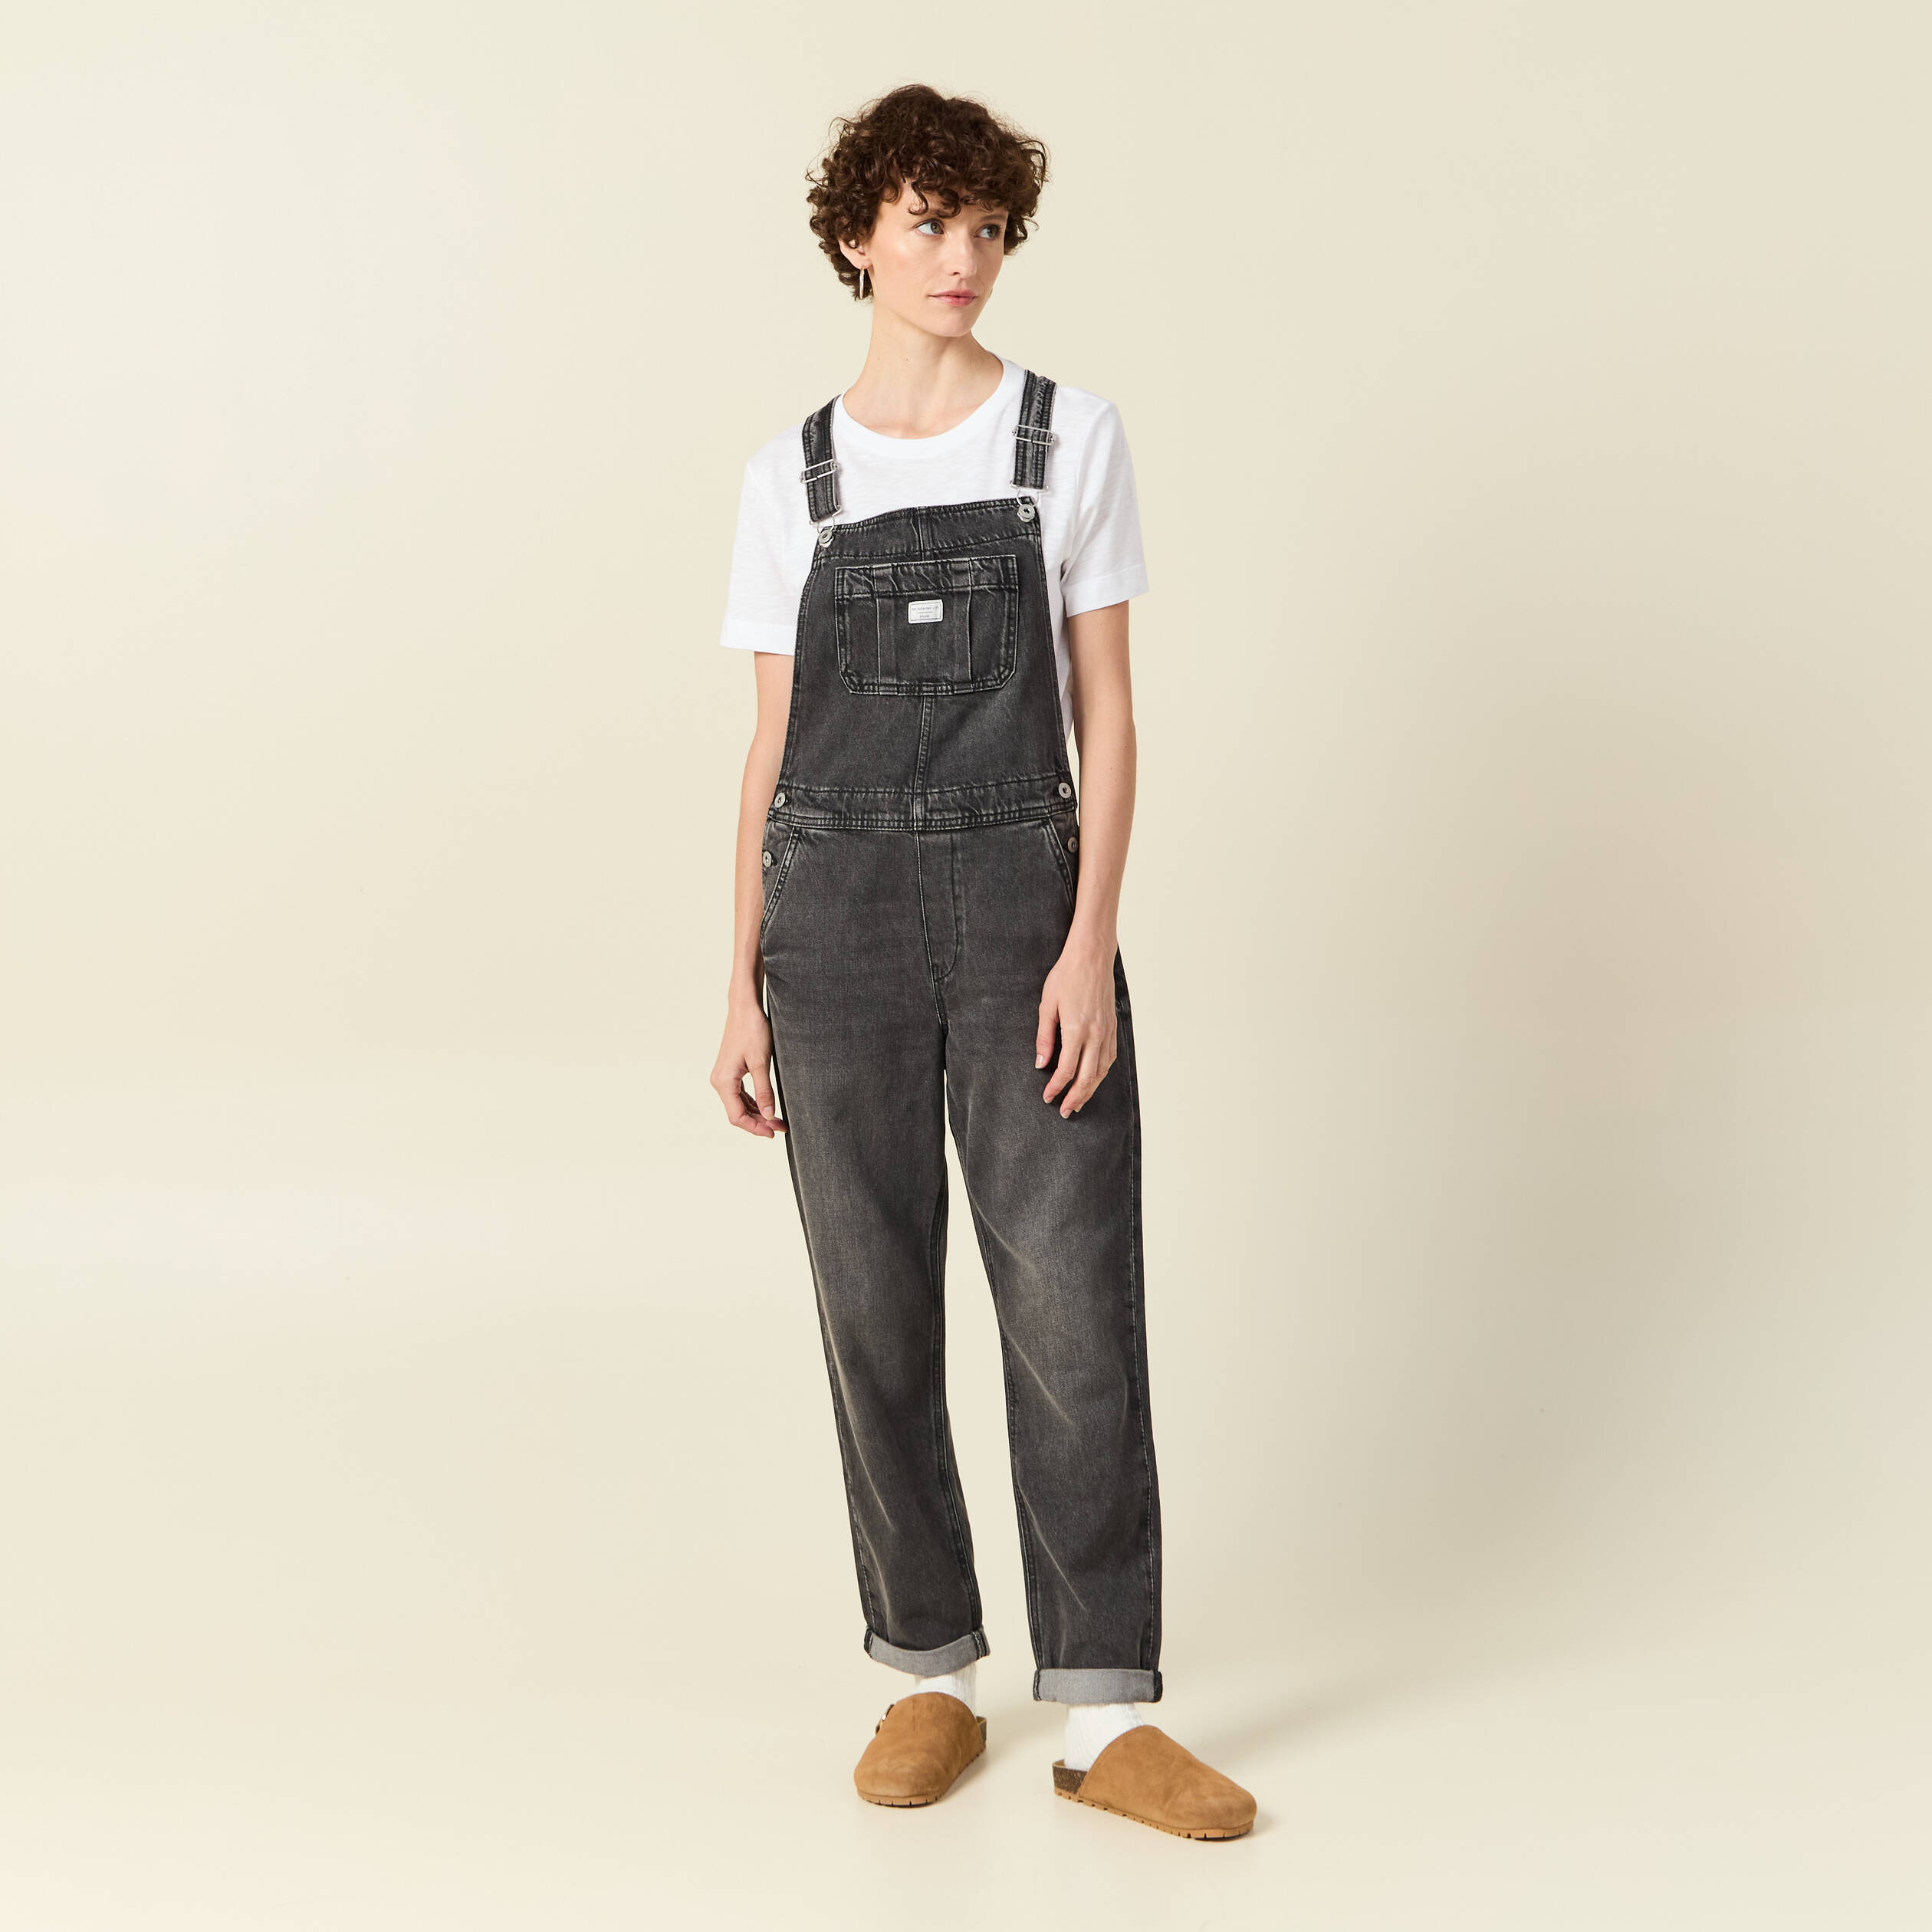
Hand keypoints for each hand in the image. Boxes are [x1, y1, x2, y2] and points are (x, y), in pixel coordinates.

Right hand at [711, 991, 785, 1136]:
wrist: (744, 1007)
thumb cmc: (753, 1030)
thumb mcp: (761, 1062)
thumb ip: (764, 1091)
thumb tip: (770, 1116)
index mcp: (723, 1082)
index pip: (737, 1116)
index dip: (755, 1128)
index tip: (774, 1133)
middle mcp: (719, 1081)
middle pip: (737, 1113)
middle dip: (759, 1122)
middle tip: (781, 1127)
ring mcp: (723, 1076)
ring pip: (739, 1104)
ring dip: (757, 1113)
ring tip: (778, 1120)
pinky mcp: (730, 1071)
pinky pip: (740, 1094)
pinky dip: (753, 1102)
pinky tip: (767, 1107)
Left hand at [1035, 934, 1117, 1116]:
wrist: (1091, 956)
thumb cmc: (1066, 976)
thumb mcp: (1047, 1005)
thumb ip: (1044, 1037)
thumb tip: (1041, 1063)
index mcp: (1076, 1030)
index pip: (1066, 1070)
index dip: (1056, 1087)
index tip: (1047, 1097)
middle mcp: (1095, 1034)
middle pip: (1087, 1077)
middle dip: (1075, 1098)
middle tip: (1065, 1111)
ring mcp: (1107, 1031)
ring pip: (1101, 1071)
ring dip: (1091, 1090)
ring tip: (1079, 1102)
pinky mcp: (1113, 1026)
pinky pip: (1109, 1057)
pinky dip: (1101, 1073)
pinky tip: (1094, 1078)